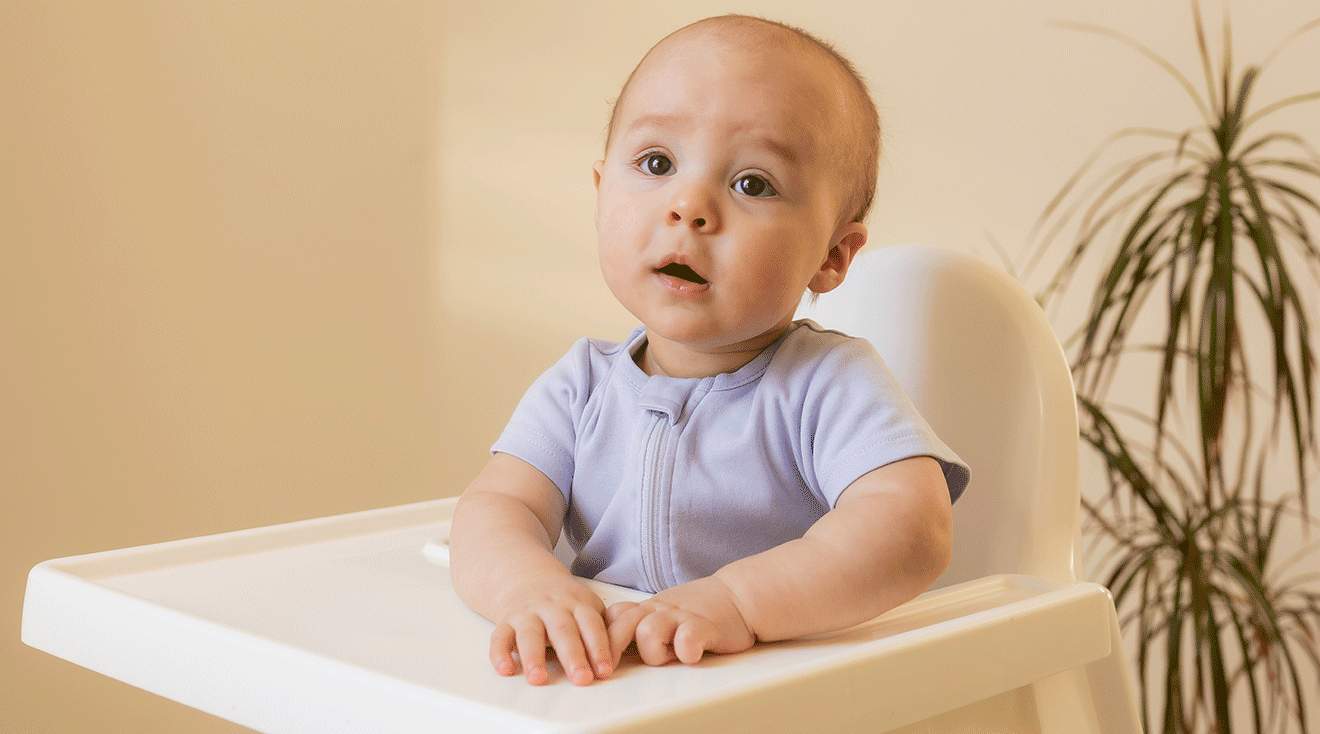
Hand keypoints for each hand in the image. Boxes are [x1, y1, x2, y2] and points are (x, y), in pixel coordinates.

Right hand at [490, 575, 613, 685]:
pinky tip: (506, 669)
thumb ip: (602, 628)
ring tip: (538, 678)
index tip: (604, 670)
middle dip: (573, 655)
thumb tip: (620, 657)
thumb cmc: (563, 601)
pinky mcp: (506, 621)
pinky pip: (500, 636)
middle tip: (581, 678)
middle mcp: (553, 607)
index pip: (591, 625)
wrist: (526, 575)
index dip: (599, 647)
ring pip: (530, 633)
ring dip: (534, 656)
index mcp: (578, 604)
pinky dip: (500, 653)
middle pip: (563, 631)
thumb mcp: (587, 606)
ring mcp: (528, 613)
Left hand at [606, 576, 754, 665]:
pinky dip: (686, 650)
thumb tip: (608, 647)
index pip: (612, 617)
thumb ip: (639, 624)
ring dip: (654, 652)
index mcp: (647, 609)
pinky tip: (691, 655)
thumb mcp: (663, 612)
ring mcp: (681, 616)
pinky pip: (687, 638)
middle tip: (608, 671)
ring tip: (670, 656)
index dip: (600, 638)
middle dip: (611, 649)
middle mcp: (660, 610)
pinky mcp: (705, 625)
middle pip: (622, 624)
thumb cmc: (699, 610)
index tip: (594, 659)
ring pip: (648, 632)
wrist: (738, 596)